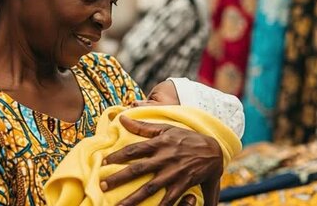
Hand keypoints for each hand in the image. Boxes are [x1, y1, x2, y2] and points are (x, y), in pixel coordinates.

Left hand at [100, 115, 223, 205]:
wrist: (214, 151)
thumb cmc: (187, 138)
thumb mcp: (167, 128)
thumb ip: (143, 126)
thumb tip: (121, 118)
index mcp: (160, 143)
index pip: (134, 149)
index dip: (118, 155)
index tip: (104, 161)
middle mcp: (165, 158)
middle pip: (138, 170)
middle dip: (119, 178)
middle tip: (102, 185)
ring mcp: (174, 173)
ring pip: (150, 188)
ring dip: (133, 198)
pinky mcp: (183, 185)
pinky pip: (169, 199)